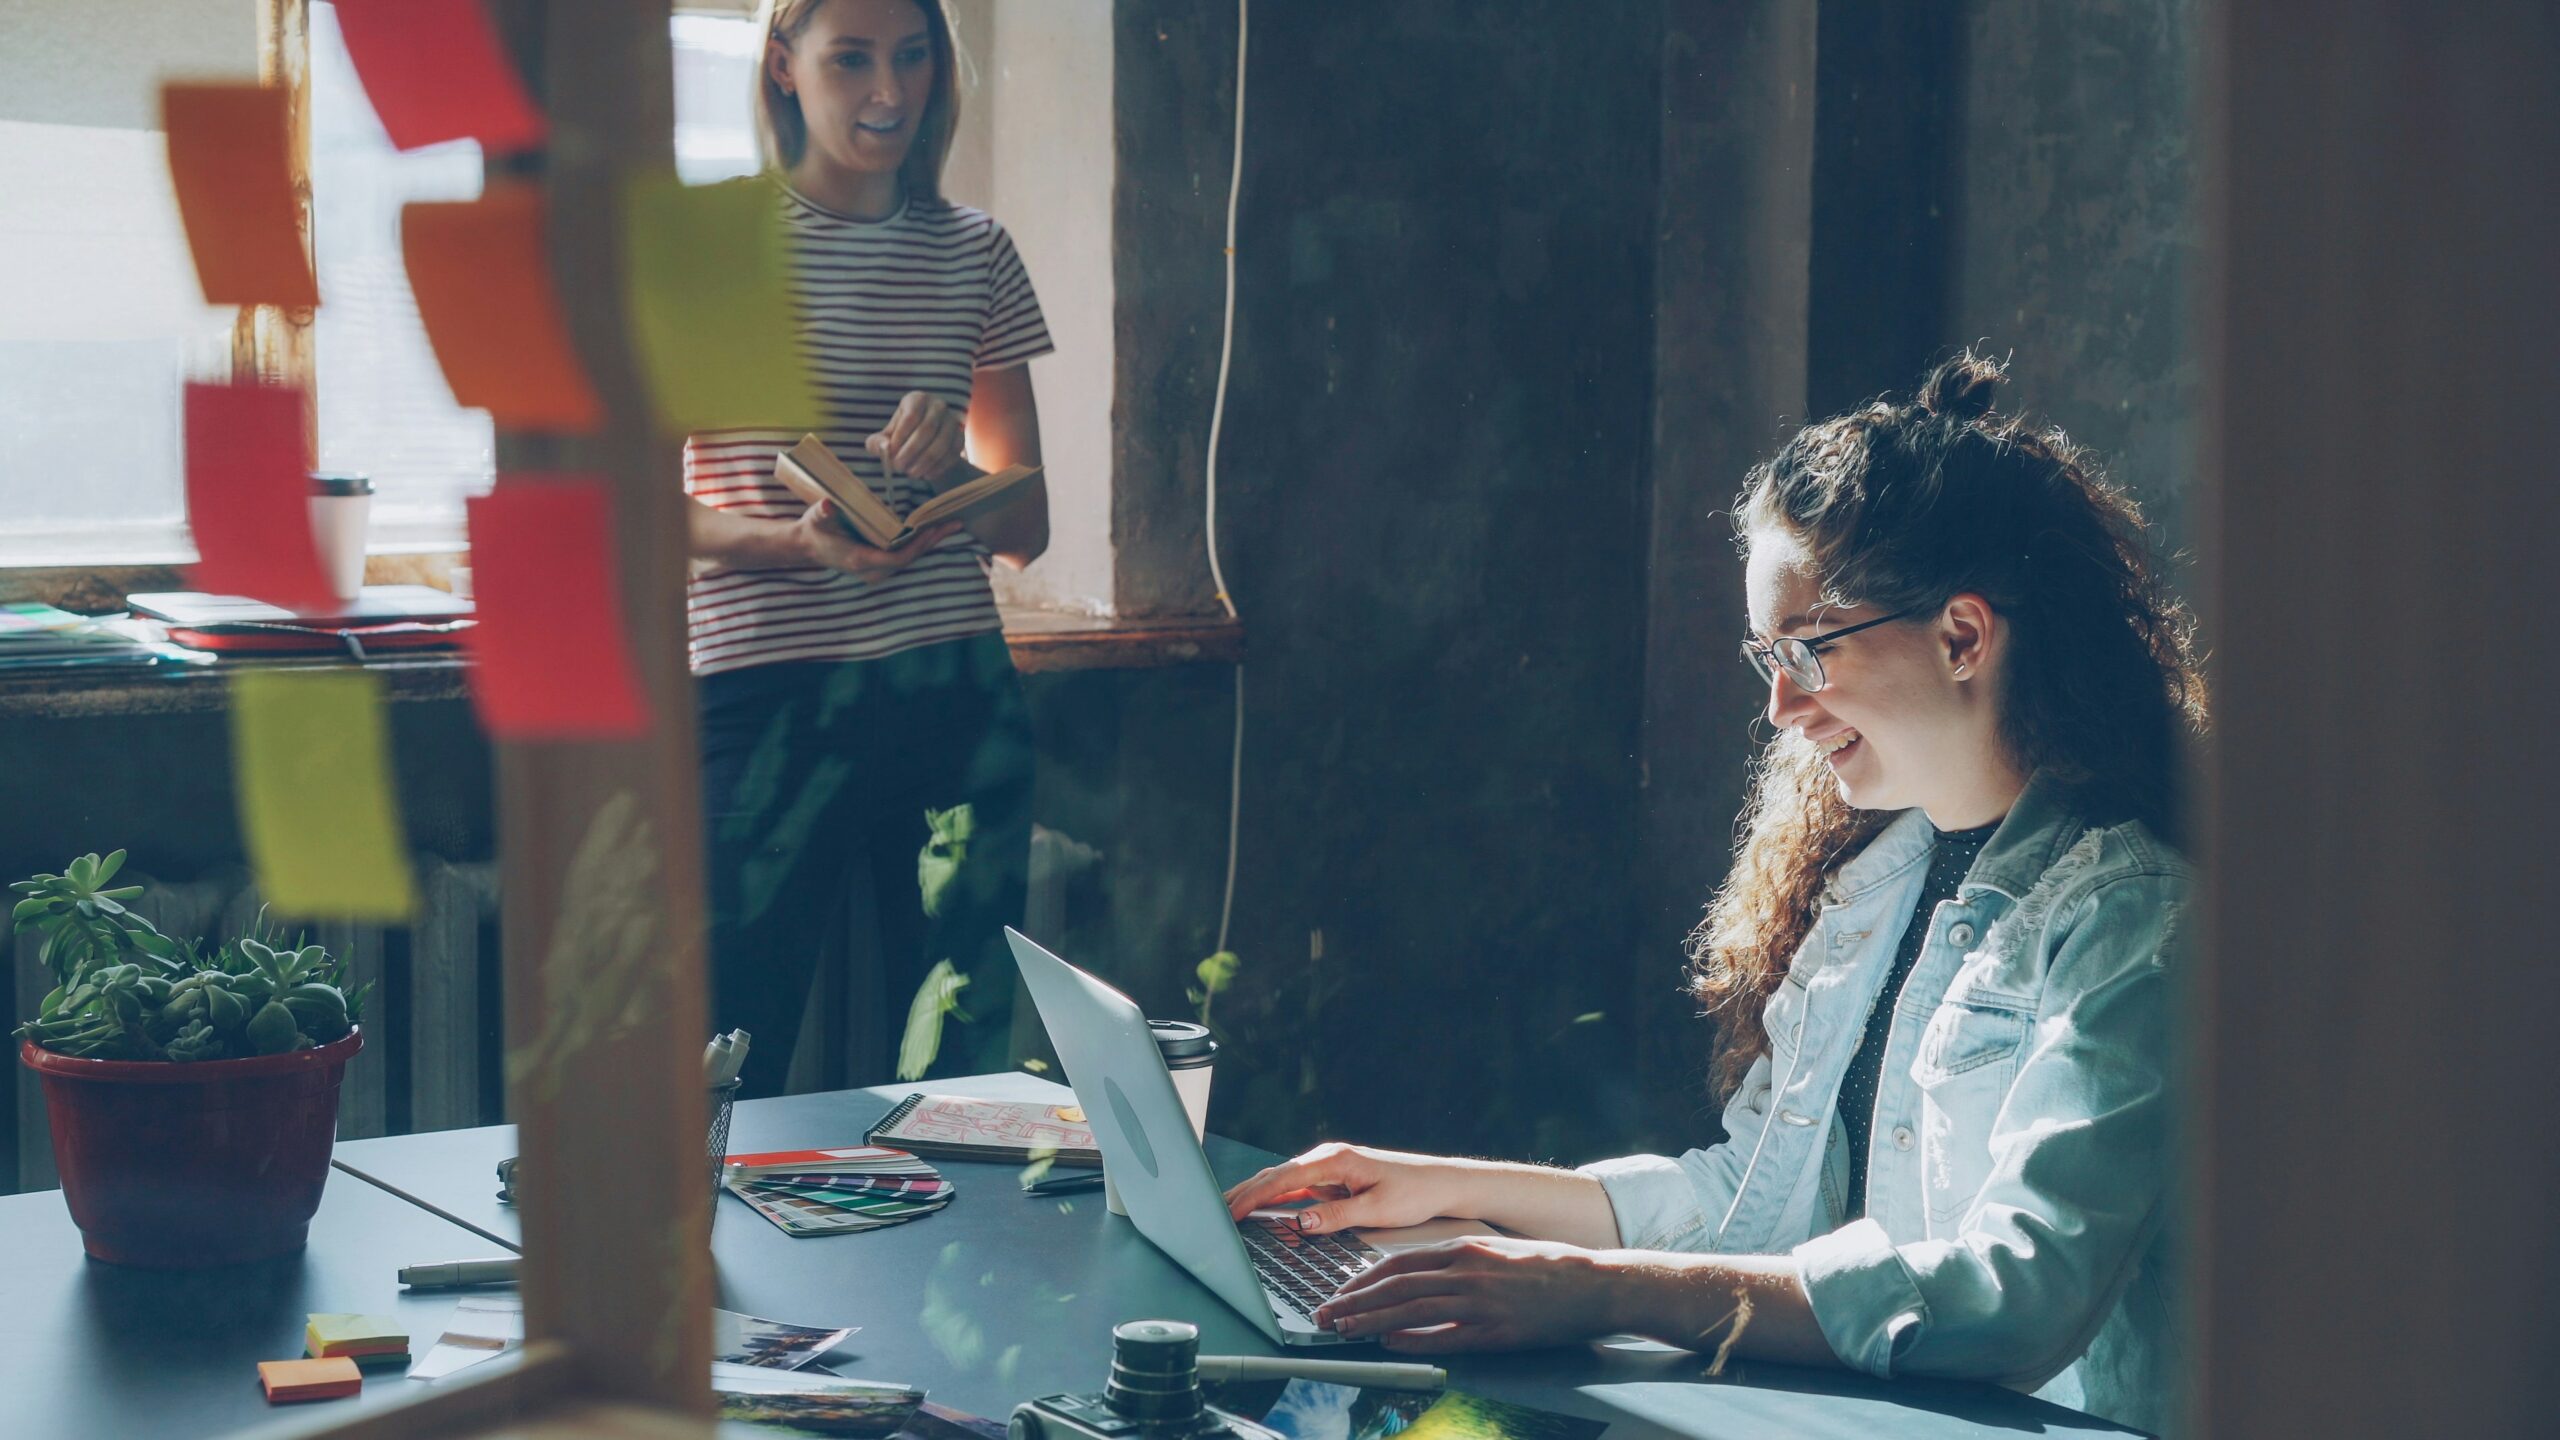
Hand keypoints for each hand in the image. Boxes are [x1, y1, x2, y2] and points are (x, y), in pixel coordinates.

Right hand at [792, 502, 960, 579]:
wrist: (808, 545)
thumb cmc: (815, 529)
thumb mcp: (817, 518)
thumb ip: (822, 512)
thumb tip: (827, 506)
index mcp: (860, 559)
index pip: (897, 558)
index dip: (916, 545)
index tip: (931, 528)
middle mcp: (872, 570)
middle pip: (910, 558)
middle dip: (932, 541)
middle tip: (953, 523)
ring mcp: (877, 570)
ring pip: (911, 558)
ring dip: (931, 542)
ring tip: (951, 524)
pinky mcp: (881, 565)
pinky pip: (906, 555)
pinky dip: (921, 542)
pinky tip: (936, 529)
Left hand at [868, 391, 965, 481]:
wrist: (926, 442)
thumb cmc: (902, 436)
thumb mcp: (885, 437)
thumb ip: (878, 442)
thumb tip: (883, 447)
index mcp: (917, 399)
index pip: (911, 416)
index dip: (900, 437)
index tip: (891, 454)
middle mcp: (938, 406)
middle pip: (927, 429)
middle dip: (911, 451)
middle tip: (899, 467)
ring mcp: (952, 421)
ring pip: (941, 443)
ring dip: (924, 462)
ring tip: (911, 473)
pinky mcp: (960, 437)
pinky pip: (952, 454)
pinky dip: (938, 467)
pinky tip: (926, 475)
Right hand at [1222, 1142, 1483, 1234]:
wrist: (1442, 1184)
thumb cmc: (1416, 1193)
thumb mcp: (1377, 1210)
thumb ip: (1336, 1216)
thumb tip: (1301, 1221)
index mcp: (1334, 1160)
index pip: (1281, 1179)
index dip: (1251, 1197)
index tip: (1228, 1212)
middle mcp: (1327, 1159)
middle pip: (1274, 1177)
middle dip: (1242, 1194)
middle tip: (1212, 1213)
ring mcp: (1330, 1169)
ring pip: (1282, 1183)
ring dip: (1255, 1196)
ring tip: (1227, 1212)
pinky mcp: (1335, 1180)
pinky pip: (1297, 1190)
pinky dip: (1274, 1200)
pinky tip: (1262, 1211)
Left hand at [1311, 1236, 1624, 1352]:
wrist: (1596, 1283)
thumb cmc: (1549, 1267)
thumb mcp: (1497, 1250)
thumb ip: (1460, 1260)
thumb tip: (1422, 1275)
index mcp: (1466, 1247)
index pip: (1400, 1261)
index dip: (1364, 1278)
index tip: (1340, 1290)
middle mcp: (1467, 1270)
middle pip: (1397, 1285)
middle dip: (1355, 1300)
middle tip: (1325, 1314)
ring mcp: (1481, 1301)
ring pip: (1412, 1308)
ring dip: (1371, 1319)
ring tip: (1343, 1329)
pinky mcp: (1497, 1330)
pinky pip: (1445, 1336)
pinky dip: (1412, 1339)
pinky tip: (1388, 1342)